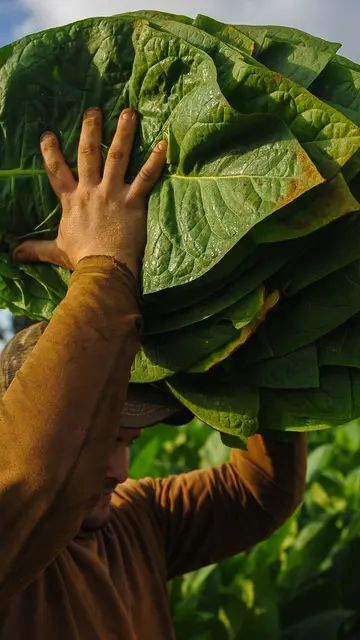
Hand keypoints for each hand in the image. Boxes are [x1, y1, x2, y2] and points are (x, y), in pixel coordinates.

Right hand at [12, 107, 167, 279]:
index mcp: (72, 201)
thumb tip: (13, 254)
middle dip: (90, 130)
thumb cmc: (82, 259)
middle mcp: (91, 191)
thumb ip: (36, 248)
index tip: (48, 134)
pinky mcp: (133, 201)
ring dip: (123, 133)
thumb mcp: (56, 250)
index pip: (57, 171)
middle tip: (94, 110)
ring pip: (117, 156)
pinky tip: (163, 143)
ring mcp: (112, 193)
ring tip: (129, 113)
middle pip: (88, 154)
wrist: (104, 267)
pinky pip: (146, 176)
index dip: (51, 152)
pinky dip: (155, 160)